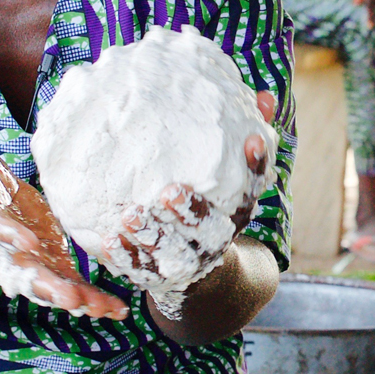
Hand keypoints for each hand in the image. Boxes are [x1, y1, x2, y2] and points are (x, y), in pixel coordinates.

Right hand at [0, 125, 128, 319]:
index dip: (10, 237)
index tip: (28, 241)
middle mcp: (7, 253)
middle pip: (26, 274)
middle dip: (48, 286)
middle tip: (69, 297)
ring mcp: (32, 263)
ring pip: (52, 286)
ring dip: (76, 298)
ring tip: (100, 308)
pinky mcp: (52, 264)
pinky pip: (73, 286)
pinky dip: (94, 300)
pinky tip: (117, 309)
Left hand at [111, 92, 278, 278]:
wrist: (196, 273)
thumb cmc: (207, 209)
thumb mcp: (226, 179)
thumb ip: (241, 142)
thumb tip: (264, 97)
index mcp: (235, 214)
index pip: (252, 189)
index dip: (257, 165)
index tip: (253, 140)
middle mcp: (216, 240)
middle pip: (209, 229)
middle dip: (190, 213)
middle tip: (169, 192)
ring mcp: (188, 262)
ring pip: (173, 252)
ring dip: (151, 234)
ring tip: (130, 215)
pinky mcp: (160, 276)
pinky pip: (143, 269)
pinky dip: (127, 256)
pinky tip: (110, 239)